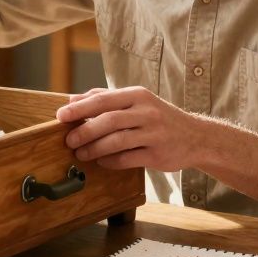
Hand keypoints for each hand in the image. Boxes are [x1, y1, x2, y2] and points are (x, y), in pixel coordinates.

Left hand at [56, 87, 207, 171]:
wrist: (196, 137)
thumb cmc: (158, 117)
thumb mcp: (136, 101)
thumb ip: (105, 98)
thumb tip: (72, 99)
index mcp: (138, 95)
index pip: (103, 100)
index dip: (79, 109)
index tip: (60, 116)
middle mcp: (147, 112)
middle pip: (108, 120)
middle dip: (84, 131)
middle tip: (68, 140)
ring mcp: (154, 134)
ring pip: (117, 141)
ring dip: (94, 149)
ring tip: (81, 153)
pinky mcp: (158, 154)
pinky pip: (127, 159)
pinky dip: (110, 161)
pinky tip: (101, 161)